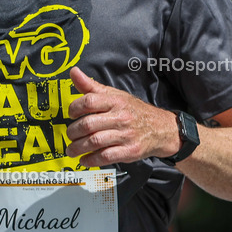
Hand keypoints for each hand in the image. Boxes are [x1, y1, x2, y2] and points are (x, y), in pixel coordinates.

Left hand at [65, 66, 180, 167]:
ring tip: (72, 150)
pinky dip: (91, 160)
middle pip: (89, 124)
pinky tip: (84, 159)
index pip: (89, 101)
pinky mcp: (130, 151)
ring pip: (94, 142)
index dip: (75, 108)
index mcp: (116, 101)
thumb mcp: (115, 95)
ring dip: (78, 148)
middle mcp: (121, 117)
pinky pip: (106, 157)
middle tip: (70, 135)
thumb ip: (91, 86)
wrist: (161, 128)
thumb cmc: (133, 111)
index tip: (71, 114)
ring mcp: (126, 135)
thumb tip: (74, 72)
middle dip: (73, 132)